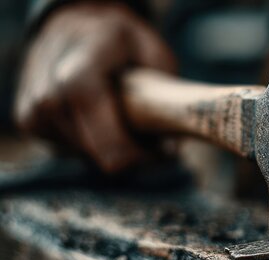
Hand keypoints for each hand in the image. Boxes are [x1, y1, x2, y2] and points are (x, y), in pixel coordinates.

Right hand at [14, 2, 175, 172]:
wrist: (74, 24)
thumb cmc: (122, 41)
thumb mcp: (156, 55)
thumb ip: (167, 98)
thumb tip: (172, 148)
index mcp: (81, 75)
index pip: (108, 142)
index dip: (141, 157)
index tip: (164, 149)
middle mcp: (50, 96)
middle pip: (102, 156)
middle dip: (133, 151)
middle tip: (150, 129)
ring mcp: (34, 111)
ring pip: (88, 157)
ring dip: (112, 144)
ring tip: (119, 113)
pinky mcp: (28, 122)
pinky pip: (71, 151)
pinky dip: (91, 141)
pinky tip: (96, 114)